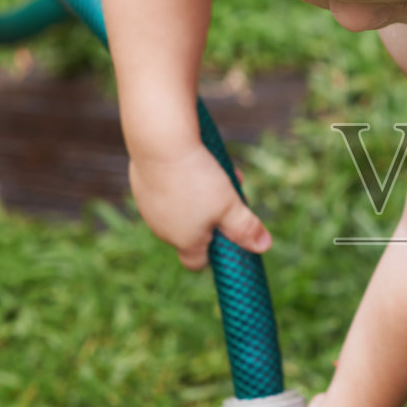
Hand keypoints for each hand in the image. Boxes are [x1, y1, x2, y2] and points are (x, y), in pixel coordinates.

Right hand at [129, 149, 271, 268]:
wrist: (159, 144)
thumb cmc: (197, 179)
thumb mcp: (230, 205)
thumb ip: (245, 228)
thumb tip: (264, 246)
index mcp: (185, 241)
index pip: (196, 263)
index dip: (213, 254)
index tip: (227, 236)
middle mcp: (163, 230)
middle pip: (192, 233)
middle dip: (214, 218)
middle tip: (230, 197)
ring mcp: (149, 209)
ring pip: (182, 208)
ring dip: (201, 197)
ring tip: (219, 173)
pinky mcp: (142, 187)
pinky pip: (167, 190)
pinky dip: (182, 181)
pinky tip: (194, 162)